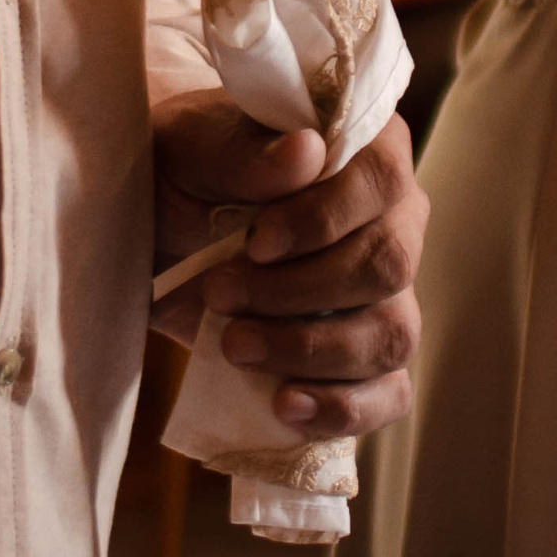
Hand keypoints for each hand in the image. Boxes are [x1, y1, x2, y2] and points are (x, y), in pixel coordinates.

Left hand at [150, 92, 425, 440]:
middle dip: (299, 291)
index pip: (383, 180)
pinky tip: (286, 405)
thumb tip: (306, 153)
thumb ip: (243, 150)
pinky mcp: (366, 356)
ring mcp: (388, 294)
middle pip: (388, 265)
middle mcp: (395, 220)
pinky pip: (390, 394)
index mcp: (369, 150)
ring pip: (392, 335)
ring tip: (236, 345)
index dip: (323, 219)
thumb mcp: (192, 149)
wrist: (160, 233)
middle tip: (221, 294)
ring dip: (309, 349)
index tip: (256, 243)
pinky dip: (343, 407)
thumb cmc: (186, 174)